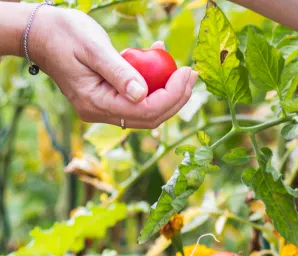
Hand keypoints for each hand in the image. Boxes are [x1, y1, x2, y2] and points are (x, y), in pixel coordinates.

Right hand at [28, 8, 195, 128]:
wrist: (40, 33)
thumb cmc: (63, 34)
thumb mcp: (93, 48)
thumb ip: (118, 72)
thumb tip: (142, 95)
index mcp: (95, 103)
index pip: (145, 111)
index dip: (173, 96)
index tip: (187, 72)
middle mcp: (100, 112)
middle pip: (150, 116)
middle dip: (176, 97)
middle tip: (191, 73)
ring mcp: (104, 108)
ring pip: (147, 110)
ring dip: (168, 91)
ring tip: (180, 67)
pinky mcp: (108, 99)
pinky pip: (138, 98)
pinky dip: (154, 84)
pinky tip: (159, 60)